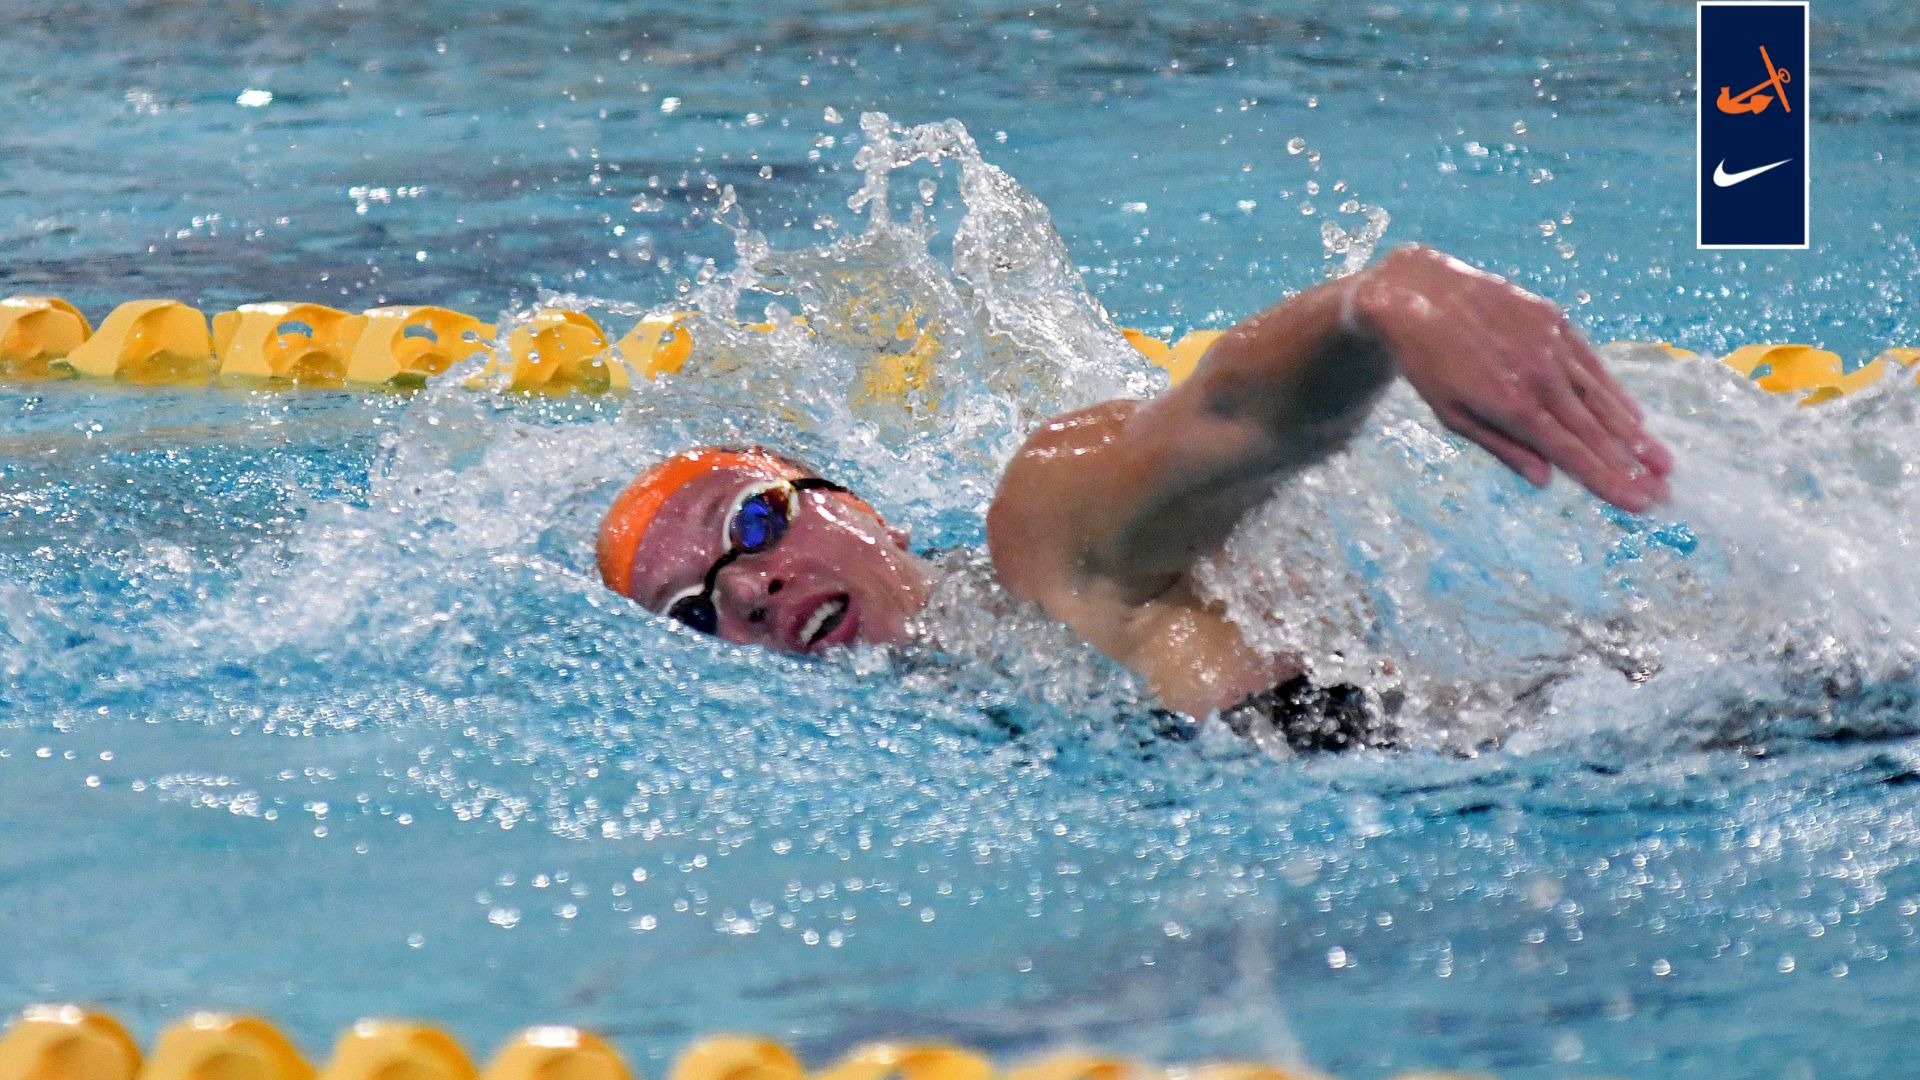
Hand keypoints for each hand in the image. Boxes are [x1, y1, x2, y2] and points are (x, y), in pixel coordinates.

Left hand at [1353, 245, 1672, 512]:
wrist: (1418, 293)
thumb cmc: (1429, 364)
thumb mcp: (1453, 415)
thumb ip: (1503, 448)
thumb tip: (1545, 481)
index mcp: (1513, 406)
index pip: (1573, 453)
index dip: (1609, 481)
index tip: (1639, 503)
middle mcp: (1540, 376)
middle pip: (1596, 431)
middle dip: (1633, 465)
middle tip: (1664, 491)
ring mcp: (1552, 346)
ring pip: (1603, 399)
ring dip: (1635, 434)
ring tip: (1663, 462)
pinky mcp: (1556, 321)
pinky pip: (1593, 366)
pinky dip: (1615, 393)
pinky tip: (1635, 417)